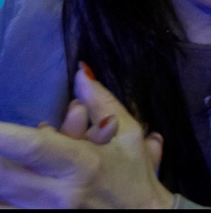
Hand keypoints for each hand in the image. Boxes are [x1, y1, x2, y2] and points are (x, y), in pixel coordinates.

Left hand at [0, 62, 172, 209]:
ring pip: (2, 197)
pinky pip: (8, 210)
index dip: (5, 136)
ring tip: (11, 160)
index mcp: (82, 163)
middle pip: (5, 176)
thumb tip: (81, 73)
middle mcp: (59, 193)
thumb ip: (101, 103)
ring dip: (2, 176)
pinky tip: (11, 183)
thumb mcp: (128, 135)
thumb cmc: (135, 176)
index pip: (34, 146)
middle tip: (2, 139)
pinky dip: (5, 195)